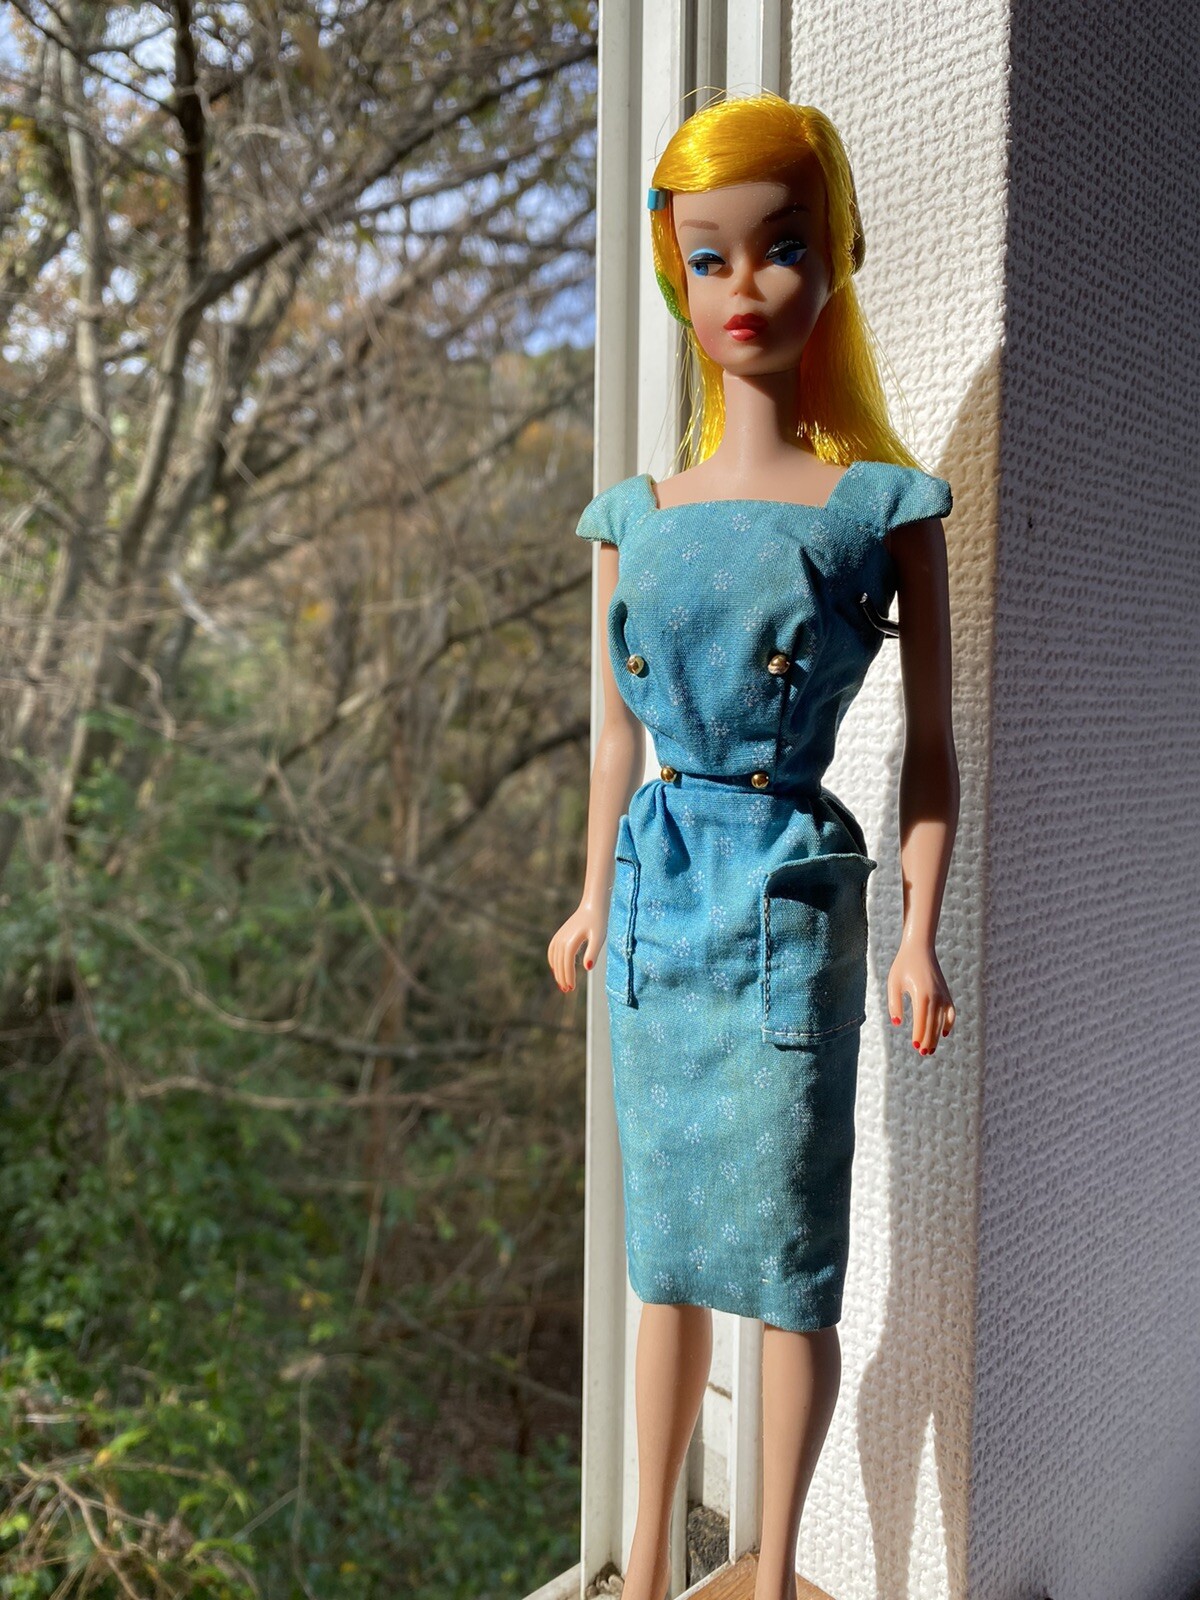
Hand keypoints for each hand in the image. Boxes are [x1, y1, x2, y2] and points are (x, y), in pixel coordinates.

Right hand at [547, 901, 606, 993]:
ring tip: (562, 984)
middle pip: (559, 963)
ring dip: (557, 971)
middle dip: (562, 977)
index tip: (572, 987)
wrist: (593, 905)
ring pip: (554, 958)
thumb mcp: (599, 937)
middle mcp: (561, 939)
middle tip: (567, 990)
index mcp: (570, 941)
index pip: (567, 963)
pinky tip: (556, 969)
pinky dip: (552, 961)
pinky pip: (552, 951)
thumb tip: (587, 968)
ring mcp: (559, 936)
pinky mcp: (560, 934)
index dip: (568, 976)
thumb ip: (593, 952)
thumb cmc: (599, 921)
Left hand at [887, 939, 954, 1054]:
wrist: (919, 949)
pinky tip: (944, 1033)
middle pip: (932, 1024)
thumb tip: (897, 1023)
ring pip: (941, 1021)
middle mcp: (935, 997)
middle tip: (923, 1053)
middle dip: (928, 1040)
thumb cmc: (903, 965)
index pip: (921, 1020)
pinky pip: (950, 1012)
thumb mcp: (893, 983)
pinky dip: (949, 1023)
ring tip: (931, 1049)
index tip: (916, 1046)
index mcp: (921, 995)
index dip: (919, 1034)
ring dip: (936, 1035)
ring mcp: (943, 995)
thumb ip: (894, 1004)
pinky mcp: (946, 993)